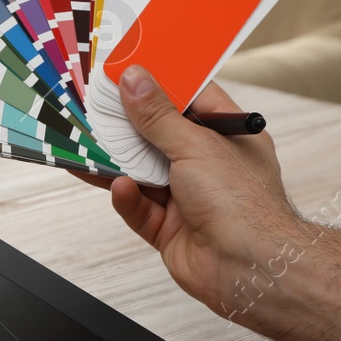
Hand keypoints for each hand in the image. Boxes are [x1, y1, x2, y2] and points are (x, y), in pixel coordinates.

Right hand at [103, 67, 303, 317]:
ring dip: (121, 163)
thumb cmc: (243, 205)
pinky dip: (128, 198)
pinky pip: (139, 209)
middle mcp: (209, 166)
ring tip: (90, 145)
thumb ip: (159, 115)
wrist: (250, 270)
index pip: (192, 99)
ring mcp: (189, 198)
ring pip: (144, 173)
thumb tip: (135, 80)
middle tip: (96, 108)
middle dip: (129, 126)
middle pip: (160, 137)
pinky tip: (119, 187)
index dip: (161, 84)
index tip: (128, 71)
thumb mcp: (196, 145)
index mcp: (228, 137)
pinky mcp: (170, 229)